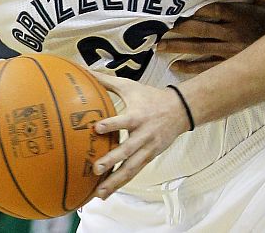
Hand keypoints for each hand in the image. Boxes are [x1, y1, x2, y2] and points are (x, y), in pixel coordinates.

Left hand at [90, 75, 190, 197]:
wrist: (180, 110)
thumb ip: (107, 81)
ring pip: (131, 167)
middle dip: (112, 160)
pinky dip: (121, 182)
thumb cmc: (151, 97)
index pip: (124, 120)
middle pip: (128, 150)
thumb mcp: (131, 86)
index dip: (112, 124)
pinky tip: (107, 193)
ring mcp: (148, 148)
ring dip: (115, 181)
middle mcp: (144, 134)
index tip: (97, 128)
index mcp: (138, 116)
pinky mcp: (150, 157)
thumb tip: (84, 70)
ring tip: (99, 194)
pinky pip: (134, 172)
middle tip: (95, 168)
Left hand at [158, 0, 264, 73]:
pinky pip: (207, 67)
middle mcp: (233, 33)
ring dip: (178, 48)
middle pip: (200, 29)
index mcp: (240, 15)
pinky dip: (190, 67)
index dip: (194, 11)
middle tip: (158, 29)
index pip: (213, 11)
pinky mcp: (230, 64)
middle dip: (177, 29)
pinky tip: (175, 66)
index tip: (177, 10)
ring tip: (159, 47)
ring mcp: (230, 51)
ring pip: (199, 48)